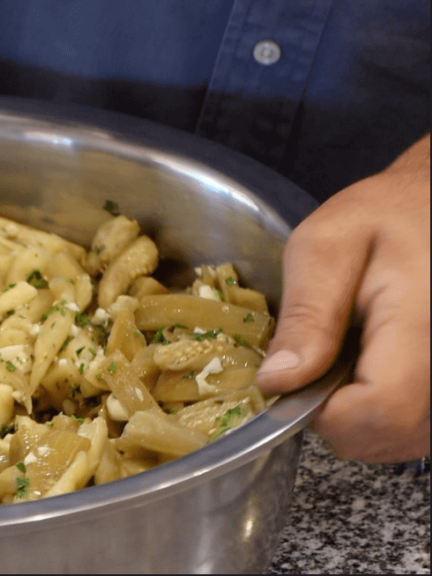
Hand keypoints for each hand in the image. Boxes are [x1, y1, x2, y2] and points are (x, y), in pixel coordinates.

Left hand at [256, 134, 429, 462]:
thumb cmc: (387, 216)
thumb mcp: (326, 246)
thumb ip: (306, 316)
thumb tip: (278, 381)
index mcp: (423, 325)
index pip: (378, 414)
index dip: (325, 412)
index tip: (302, 378)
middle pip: (388, 437)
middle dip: (339, 414)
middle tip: (327, 358)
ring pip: (403, 440)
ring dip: (363, 415)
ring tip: (355, 356)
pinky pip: (417, 430)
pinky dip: (387, 413)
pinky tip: (377, 369)